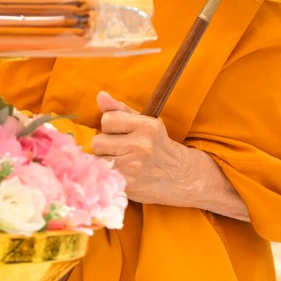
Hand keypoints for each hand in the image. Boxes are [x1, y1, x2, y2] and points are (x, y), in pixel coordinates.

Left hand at [92, 91, 196, 205]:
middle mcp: (141, 145)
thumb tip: (100, 96)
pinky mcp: (129, 184)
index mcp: (147, 126)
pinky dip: (107, 175)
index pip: (107, 120)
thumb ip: (121, 110)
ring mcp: (135, 167)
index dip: (110, 127)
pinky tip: (121, 173)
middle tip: (119, 150)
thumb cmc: (159, 146)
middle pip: (98, 142)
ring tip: (120, 162)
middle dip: (104, 146)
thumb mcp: (146, 123)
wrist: (182, 177)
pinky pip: (103, 176)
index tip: (120, 133)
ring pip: (98, 160)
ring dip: (104, 161)